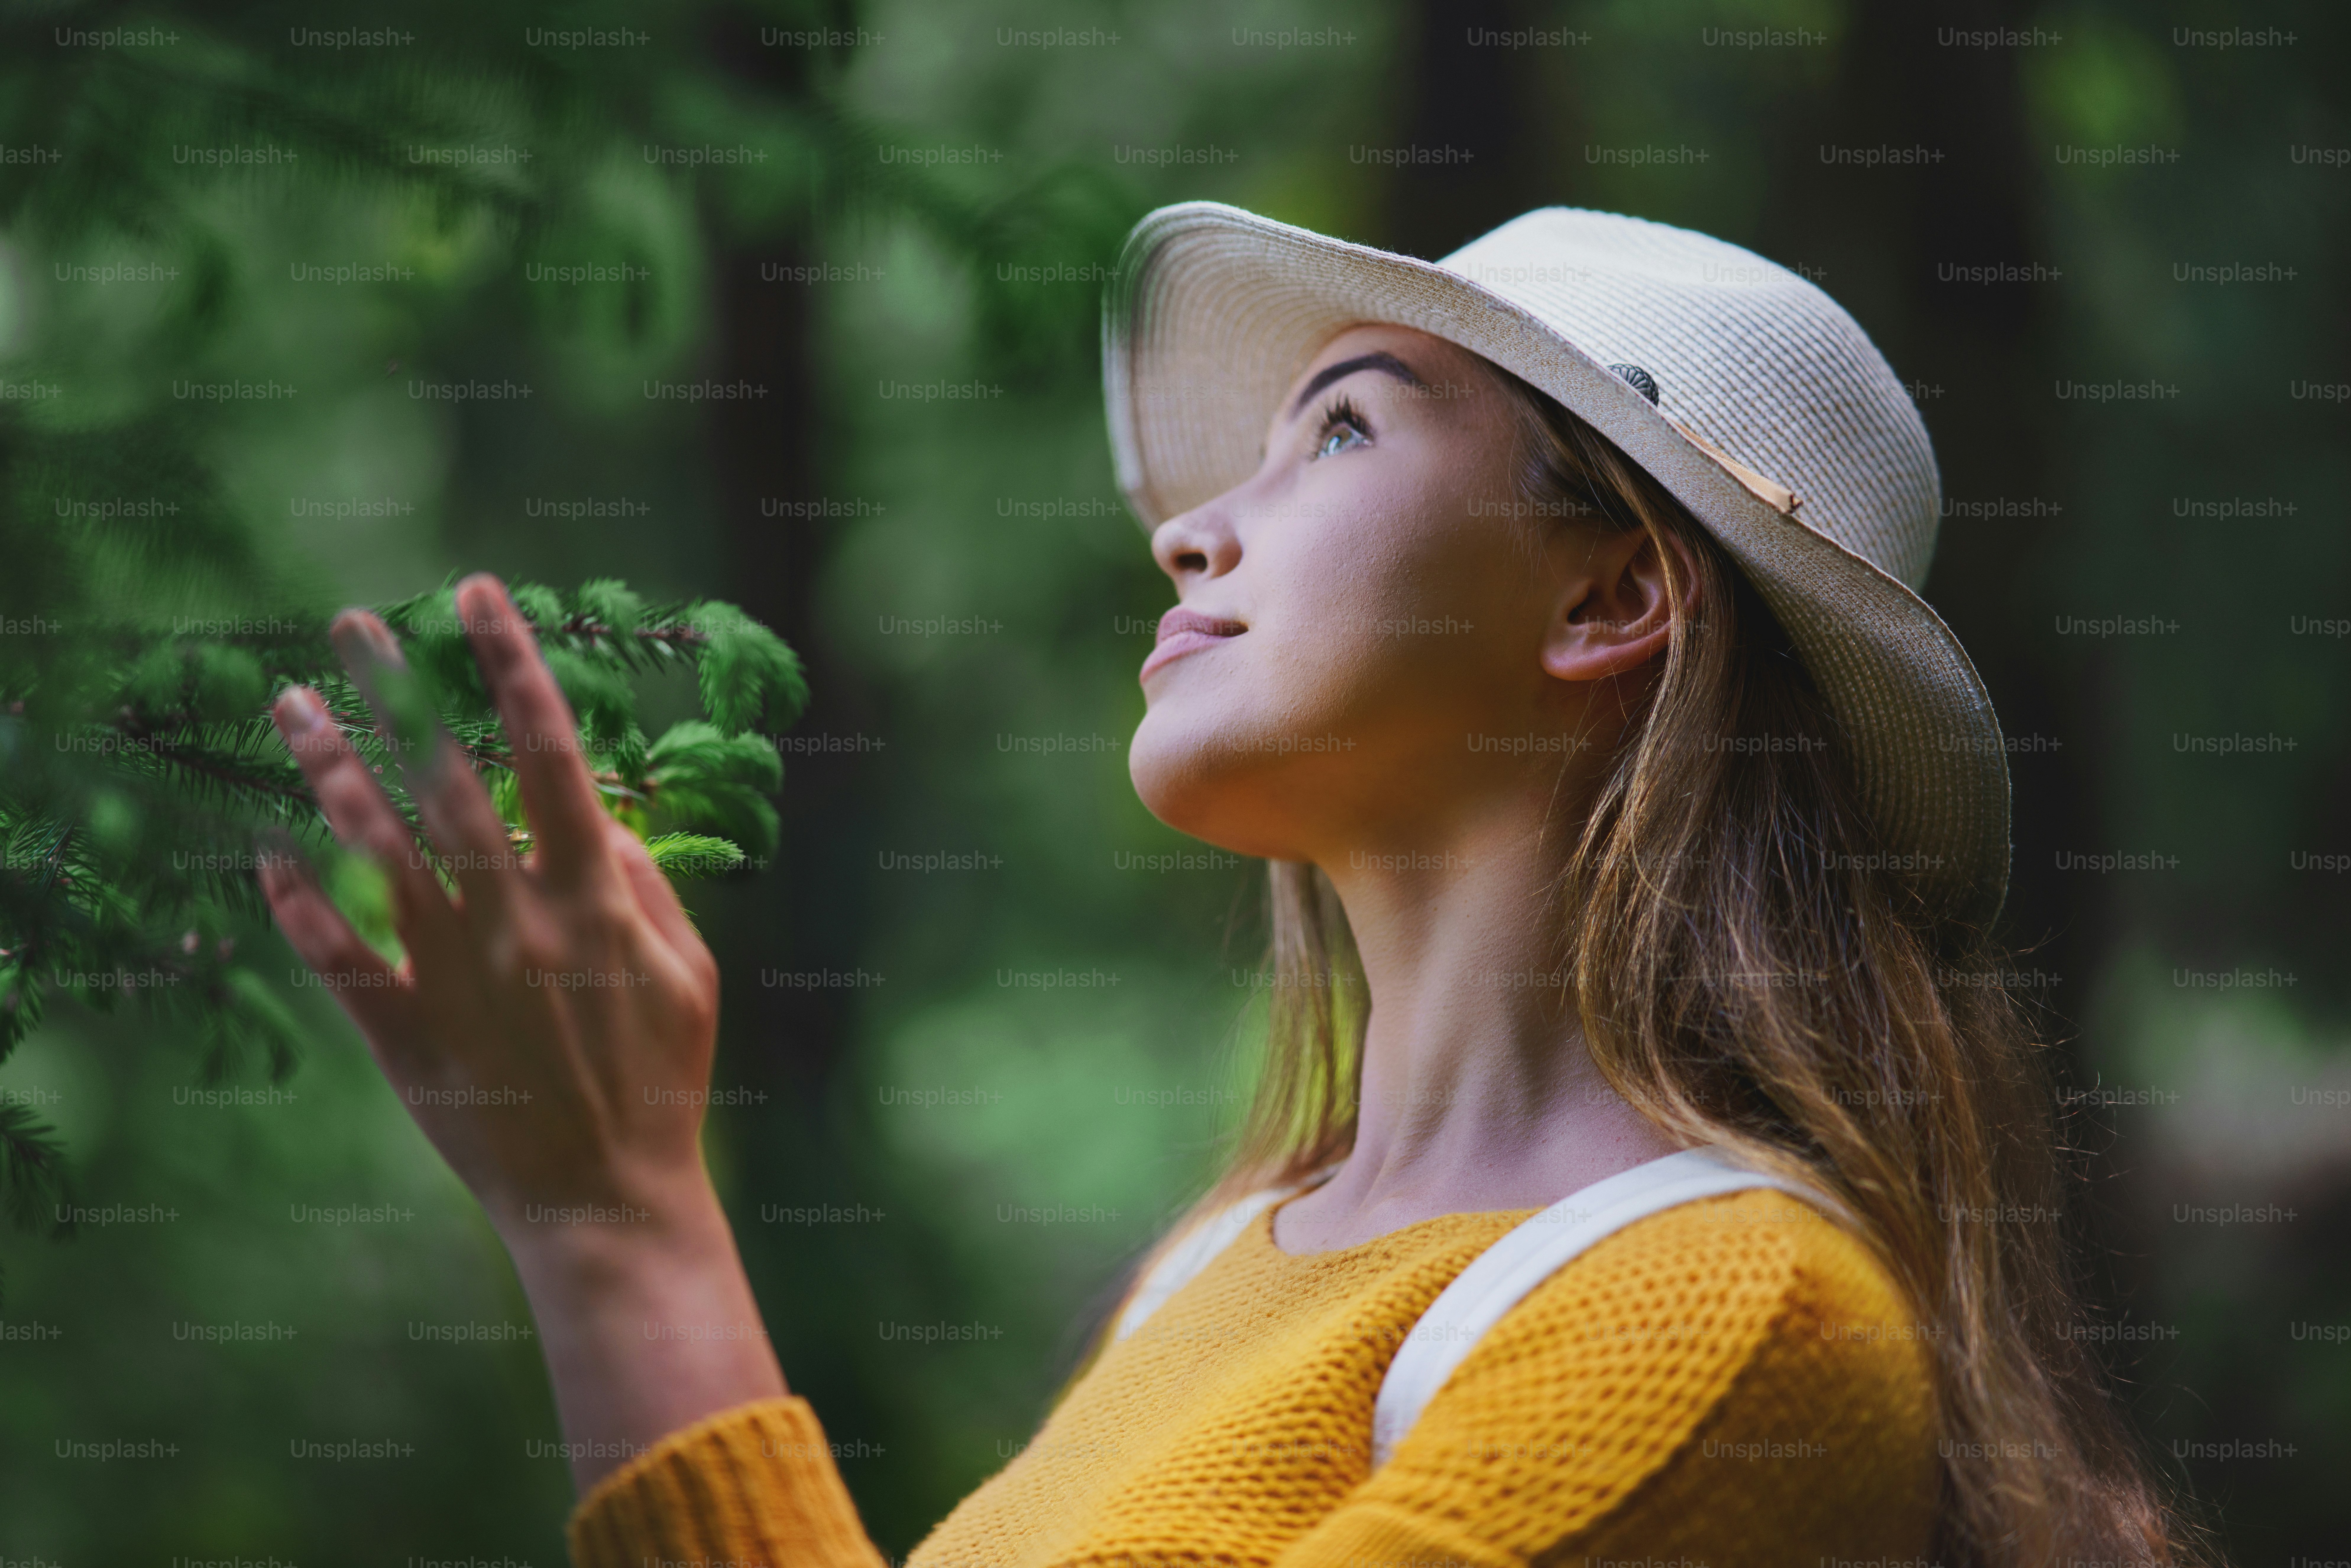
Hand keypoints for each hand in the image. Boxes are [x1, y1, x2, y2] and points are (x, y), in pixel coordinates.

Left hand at [260, 573, 784, 1489]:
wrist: (609, 1201)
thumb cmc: (660, 1082)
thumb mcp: (690, 975)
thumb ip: (644, 887)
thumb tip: (597, 814)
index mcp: (593, 901)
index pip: (551, 753)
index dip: (511, 666)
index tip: (475, 594)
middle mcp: (520, 924)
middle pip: (447, 782)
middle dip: (399, 691)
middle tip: (351, 623)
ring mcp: (459, 978)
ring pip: (378, 853)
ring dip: (331, 770)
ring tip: (290, 706)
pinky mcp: (409, 1035)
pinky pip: (338, 957)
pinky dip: (297, 904)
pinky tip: (264, 855)